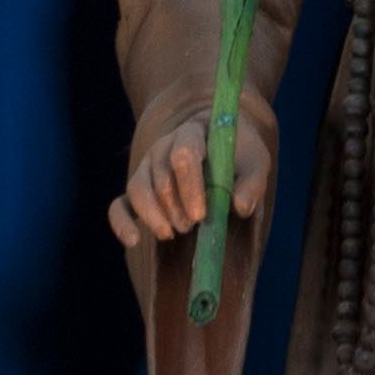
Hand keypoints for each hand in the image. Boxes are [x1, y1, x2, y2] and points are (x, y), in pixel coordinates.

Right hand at [109, 117, 273, 253]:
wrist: (219, 147)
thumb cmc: (238, 154)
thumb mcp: (255, 161)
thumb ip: (252, 182)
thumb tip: (241, 207)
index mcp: (192, 133)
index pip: (183, 153)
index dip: (189, 185)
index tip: (200, 214)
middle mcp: (163, 147)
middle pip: (160, 174)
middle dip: (173, 205)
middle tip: (190, 226)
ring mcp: (147, 168)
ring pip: (138, 188)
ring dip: (152, 215)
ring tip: (171, 234)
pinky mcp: (138, 190)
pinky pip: (119, 205)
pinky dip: (121, 223)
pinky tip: (133, 240)